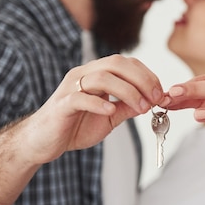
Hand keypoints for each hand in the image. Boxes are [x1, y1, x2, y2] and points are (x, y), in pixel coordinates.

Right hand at [21, 55, 167, 165]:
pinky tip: (111, 112)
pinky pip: (80, 97)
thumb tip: (153, 102)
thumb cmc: (75, 127)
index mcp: (96, 74)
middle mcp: (84, 75)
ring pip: (101, 78)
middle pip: (116, 64)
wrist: (43, 142)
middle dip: (141, 79)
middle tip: (155, 98)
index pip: (126, 63)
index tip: (160, 92)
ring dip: (127, 92)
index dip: (147, 75)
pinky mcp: (62, 105)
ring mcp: (71, 88)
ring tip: (141, 108)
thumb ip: (129, 107)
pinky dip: (98, 103)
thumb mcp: (110, 117)